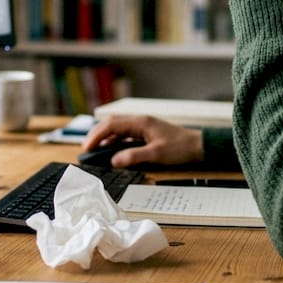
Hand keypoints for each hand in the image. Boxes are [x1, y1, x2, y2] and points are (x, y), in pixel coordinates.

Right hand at [81, 115, 203, 167]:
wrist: (197, 145)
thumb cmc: (180, 147)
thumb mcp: (156, 154)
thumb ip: (134, 156)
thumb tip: (114, 160)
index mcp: (140, 122)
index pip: (111, 125)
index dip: (96, 136)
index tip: (86, 148)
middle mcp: (139, 121)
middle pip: (111, 124)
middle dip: (96, 135)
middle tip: (85, 149)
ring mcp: (141, 126)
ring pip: (116, 129)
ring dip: (104, 138)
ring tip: (93, 151)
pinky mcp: (144, 132)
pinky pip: (124, 135)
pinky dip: (114, 141)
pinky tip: (110, 151)